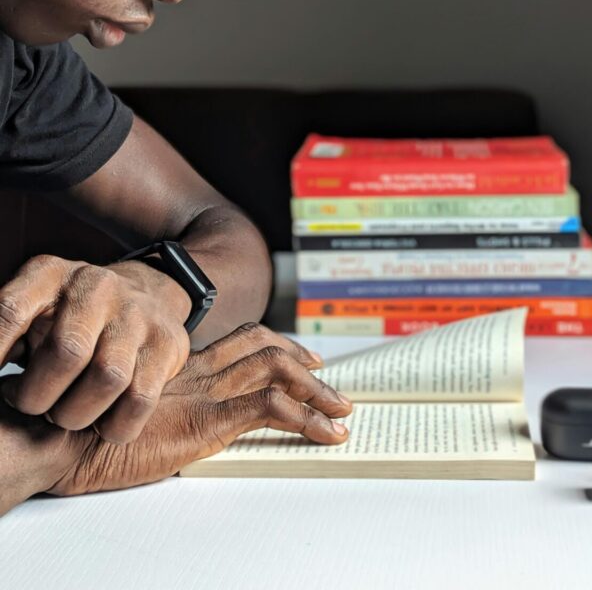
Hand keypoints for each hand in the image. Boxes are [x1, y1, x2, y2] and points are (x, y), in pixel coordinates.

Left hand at [0, 254, 193, 442]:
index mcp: (50, 275)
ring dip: (76, 414)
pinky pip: (140, 400)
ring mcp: (138, 313)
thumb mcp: (30, 310)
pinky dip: (113, 425)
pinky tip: (100, 422)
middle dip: (39, 397)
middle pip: (67, 351)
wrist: (144, 294)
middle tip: (34, 405)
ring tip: (65, 414)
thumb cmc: (69, 316)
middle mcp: (97, 286)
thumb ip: (4, 334)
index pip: (10, 311)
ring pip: (108, 379)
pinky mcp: (168, 343)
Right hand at [45, 322, 351, 496]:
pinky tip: (326, 434)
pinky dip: (308, 418)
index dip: (277, 343)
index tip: (302, 355)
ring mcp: (207, 392)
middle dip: (304, 361)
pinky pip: (273, 409)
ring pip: (278, 371)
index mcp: (183, 366)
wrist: (65, 438)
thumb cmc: (88, 432)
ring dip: (317, 391)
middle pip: (266, 348)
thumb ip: (162, 407)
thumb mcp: (135, 411)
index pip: (241, 340)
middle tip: (329, 378)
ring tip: (341, 411)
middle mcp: (200, 371)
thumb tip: (176, 423)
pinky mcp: (209, 419)